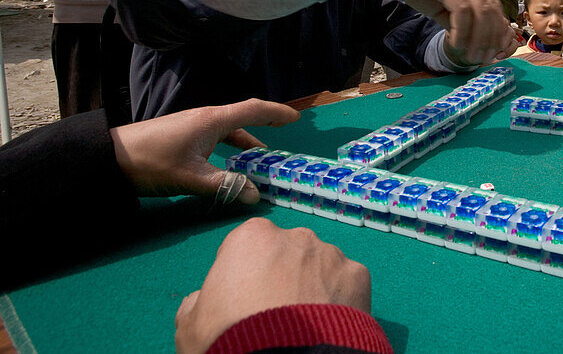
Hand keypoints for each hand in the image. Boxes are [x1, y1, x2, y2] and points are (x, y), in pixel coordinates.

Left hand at [110, 98, 299, 201]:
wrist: (108, 158)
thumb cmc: (152, 162)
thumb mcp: (192, 178)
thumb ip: (226, 186)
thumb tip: (255, 196)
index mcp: (213, 120)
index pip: (254, 110)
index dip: (277, 113)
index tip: (295, 118)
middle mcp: (206, 118)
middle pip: (243, 119)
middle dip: (264, 130)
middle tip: (280, 146)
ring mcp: (192, 126)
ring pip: (228, 131)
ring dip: (245, 144)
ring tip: (257, 162)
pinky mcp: (182, 135)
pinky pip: (215, 137)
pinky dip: (228, 148)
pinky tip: (226, 164)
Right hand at [175, 217, 371, 353]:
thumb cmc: (229, 338)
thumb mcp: (190, 325)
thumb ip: (198, 302)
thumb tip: (202, 300)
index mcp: (252, 238)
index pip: (246, 248)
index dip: (244, 275)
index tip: (244, 300)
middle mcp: (295, 236)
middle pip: (287, 253)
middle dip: (284, 276)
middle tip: (278, 314)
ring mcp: (331, 254)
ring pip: (320, 267)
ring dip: (313, 288)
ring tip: (306, 324)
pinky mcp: (359, 276)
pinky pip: (346, 285)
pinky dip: (341, 301)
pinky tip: (329, 325)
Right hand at [333, 0, 517, 64]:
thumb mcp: (439, 4)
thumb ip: (455, 18)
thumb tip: (468, 40)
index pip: (495, 7)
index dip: (497, 32)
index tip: (493, 52)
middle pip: (491, 10)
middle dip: (490, 39)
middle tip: (483, 59)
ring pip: (480, 11)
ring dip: (478, 38)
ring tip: (470, 55)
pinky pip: (461, 9)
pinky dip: (462, 30)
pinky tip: (456, 43)